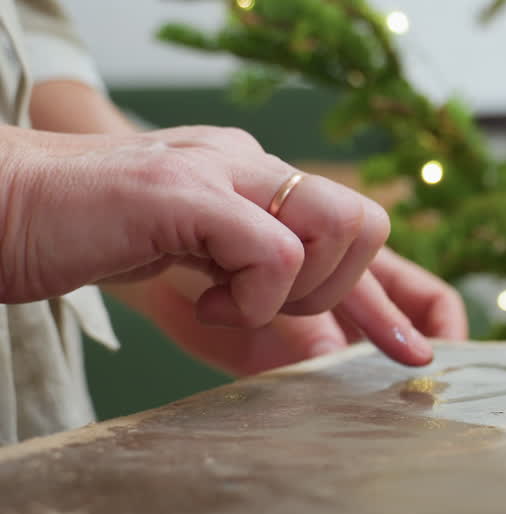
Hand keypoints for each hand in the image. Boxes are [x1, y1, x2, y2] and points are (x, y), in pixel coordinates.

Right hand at [0, 125, 417, 353]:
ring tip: (226, 297)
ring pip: (336, 224)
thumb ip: (253, 288)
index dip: (388, 298)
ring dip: (296, 289)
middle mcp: (248, 162)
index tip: (413, 351)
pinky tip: (203, 298)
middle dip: (339, 292)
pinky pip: (272, 248)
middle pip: (365, 221)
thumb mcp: (190, 265)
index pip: (350, 229)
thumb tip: (321, 349)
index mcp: (253, 177)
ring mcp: (218, 169)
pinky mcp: (184, 193)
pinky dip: (254, 295)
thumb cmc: (85, 238)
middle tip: (267, 308)